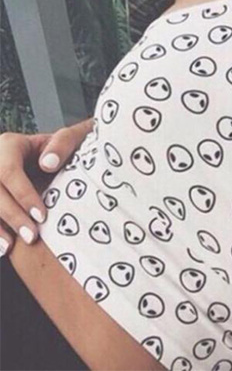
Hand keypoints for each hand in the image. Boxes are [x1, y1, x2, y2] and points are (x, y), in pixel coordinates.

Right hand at [0, 118, 93, 256]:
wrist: (59, 155)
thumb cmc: (66, 148)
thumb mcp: (71, 138)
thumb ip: (64, 144)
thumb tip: (48, 163)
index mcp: (10, 145)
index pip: (8, 171)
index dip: (23, 195)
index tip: (43, 216)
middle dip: (11, 215)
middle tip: (31, 237)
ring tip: (10, 248)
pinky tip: (1, 246)